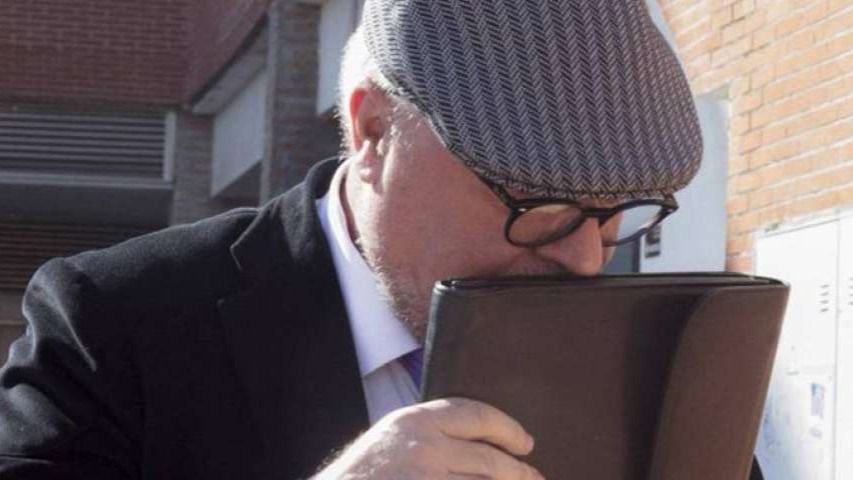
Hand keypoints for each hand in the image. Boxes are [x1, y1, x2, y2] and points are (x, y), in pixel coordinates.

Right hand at [314, 397, 543, 478]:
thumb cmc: (361, 475)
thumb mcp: (393, 438)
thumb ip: (432, 433)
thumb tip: (482, 442)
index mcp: (417, 422)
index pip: (477, 415)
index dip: (508, 429)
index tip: (525, 443)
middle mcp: (426, 450)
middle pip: (490, 459)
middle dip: (519, 472)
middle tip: (534, 477)